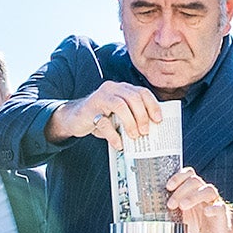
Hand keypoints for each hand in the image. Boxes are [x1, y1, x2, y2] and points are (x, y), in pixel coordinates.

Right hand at [45, 81, 162, 148]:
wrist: (74, 118)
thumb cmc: (100, 117)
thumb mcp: (118, 115)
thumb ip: (132, 117)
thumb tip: (150, 130)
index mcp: (121, 88)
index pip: (142, 92)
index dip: (152, 105)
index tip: (158, 120)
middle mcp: (112, 89)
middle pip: (133, 98)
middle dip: (142, 116)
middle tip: (145, 132)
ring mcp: (99, 98)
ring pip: (120, 106)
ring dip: (130, 123)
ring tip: (134, 137)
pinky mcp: (89, 110)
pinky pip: (104, 122)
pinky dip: (113, 135)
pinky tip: (118, 144)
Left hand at [165, 167, 232, 232]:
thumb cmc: (196, 221)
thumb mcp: (180, 215)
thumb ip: (170, 209)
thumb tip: (153, 210)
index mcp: (193, 189)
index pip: (188, 174)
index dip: (178, 177)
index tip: (168, 187)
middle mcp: (204, 191)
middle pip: (195, 181)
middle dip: (180, 191)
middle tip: (171, 204)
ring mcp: (214, 201)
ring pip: (208, 189)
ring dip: (193, 196)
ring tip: (183, 206)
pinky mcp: (221, 212)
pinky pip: (219, 206)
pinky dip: (213, 208)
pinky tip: (206, 212)